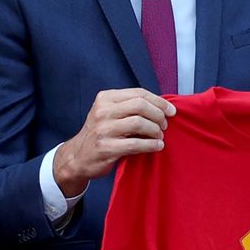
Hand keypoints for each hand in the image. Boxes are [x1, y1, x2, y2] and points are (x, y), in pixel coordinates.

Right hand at [53, 88, 175, 196]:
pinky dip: (151, 145)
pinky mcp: (106, 148)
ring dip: (156, 131)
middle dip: (158, 115)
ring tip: (160, 137)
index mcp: (105, 99)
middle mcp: (102, 111)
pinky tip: (157, 146)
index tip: (171, 111)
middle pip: (140, 105)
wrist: (78, 156)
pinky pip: (135, 144)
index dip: (159, 101)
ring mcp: (103, 130)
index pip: (138, 93)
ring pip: (139, 123)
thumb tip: (161, 106)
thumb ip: (129, 107)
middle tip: (164, 125)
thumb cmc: (100, 134)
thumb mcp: (108, 113)